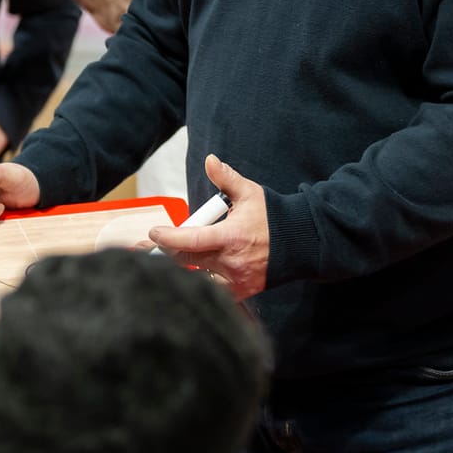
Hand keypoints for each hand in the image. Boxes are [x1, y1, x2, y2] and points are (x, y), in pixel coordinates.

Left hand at [148, 154, 269, 299]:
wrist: (301, 243)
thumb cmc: (273, 217)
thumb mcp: (250, 193)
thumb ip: (226, 179)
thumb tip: (210, 161)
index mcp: (231, 236)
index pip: (190, 240)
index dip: (168, 238)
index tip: (154, 232)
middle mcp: (231, 261)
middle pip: (186, 260)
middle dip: (167, 251)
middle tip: (151, 245)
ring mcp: (237, 279)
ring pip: (197, 278)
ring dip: (184, 268)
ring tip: (169, 258)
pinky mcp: (243, 291)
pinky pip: (214, 290)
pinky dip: (203, 282)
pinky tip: (193, 275)